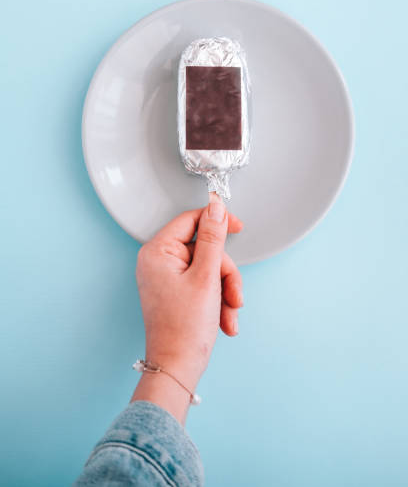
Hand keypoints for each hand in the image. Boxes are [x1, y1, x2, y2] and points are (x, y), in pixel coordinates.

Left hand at [132, 193, 243, 421]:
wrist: (177, 369)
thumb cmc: (184, 328)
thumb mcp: (206, 277)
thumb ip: (212, 238)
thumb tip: (215, 207)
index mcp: (157, 252)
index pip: (190, 220)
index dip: (217, 222)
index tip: (238, 227)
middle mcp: (158, 261)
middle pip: (204, 248)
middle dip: (224, 274)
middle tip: (233, 296)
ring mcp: (166, 278)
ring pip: (208, 268)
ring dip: (224, 291)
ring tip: (229, 314)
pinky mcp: (175, 292)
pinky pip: (203, 284)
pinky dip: (217, 300)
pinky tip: (224, 321)